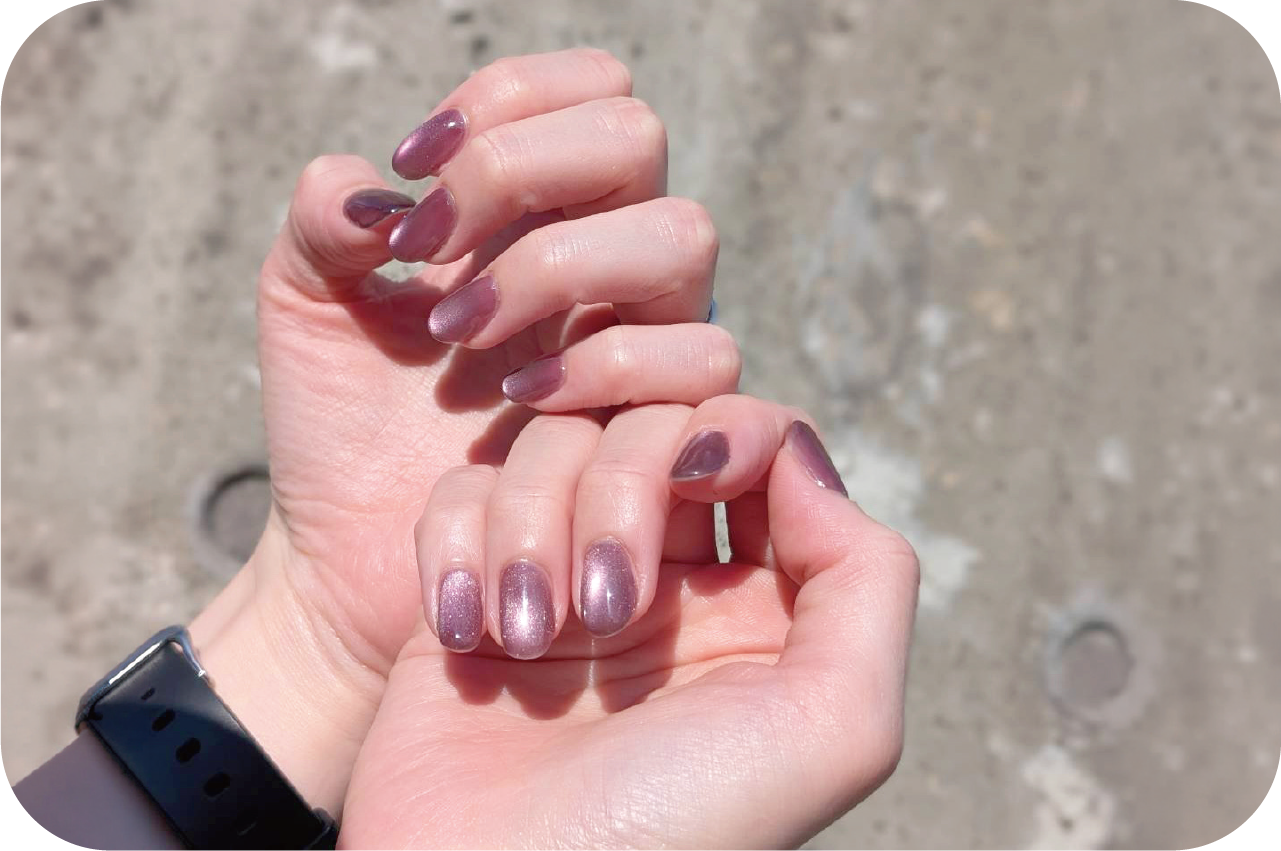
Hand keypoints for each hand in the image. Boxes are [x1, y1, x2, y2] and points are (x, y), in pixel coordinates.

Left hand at [186, 49, 730, 811]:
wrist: (353, 553)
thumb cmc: (341, 427)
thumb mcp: (306, 305)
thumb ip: (325, 221)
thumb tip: (372, 185)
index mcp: (539, 212)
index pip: (585, 92)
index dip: (508, 102)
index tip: (413, 169)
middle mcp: (606, 263)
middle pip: (636, 138)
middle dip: (522, 175)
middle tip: (430, 254)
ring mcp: (644, 340)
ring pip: (680, 238)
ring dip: (559, 267)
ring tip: (464, 335)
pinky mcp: (665, 430)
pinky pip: (697, 363)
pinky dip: (603, 363)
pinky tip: (516, 398)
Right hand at [341, 396, 919, 850]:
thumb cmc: (672, 833)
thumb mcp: (833, 726)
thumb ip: (867, 579)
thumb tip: (799, 458)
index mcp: (762, 602)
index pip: (764, 442)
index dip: (731, 434)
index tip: (696, 480)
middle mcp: (669, 578)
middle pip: (652, 428)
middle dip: (623, 488)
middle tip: (605, 608)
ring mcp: (564, 574)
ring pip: (551, 446)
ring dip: (530, 527)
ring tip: (525, 640)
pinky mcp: (472, 583)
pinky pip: (463, 489)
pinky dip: (457, 543)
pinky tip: (463, 631)